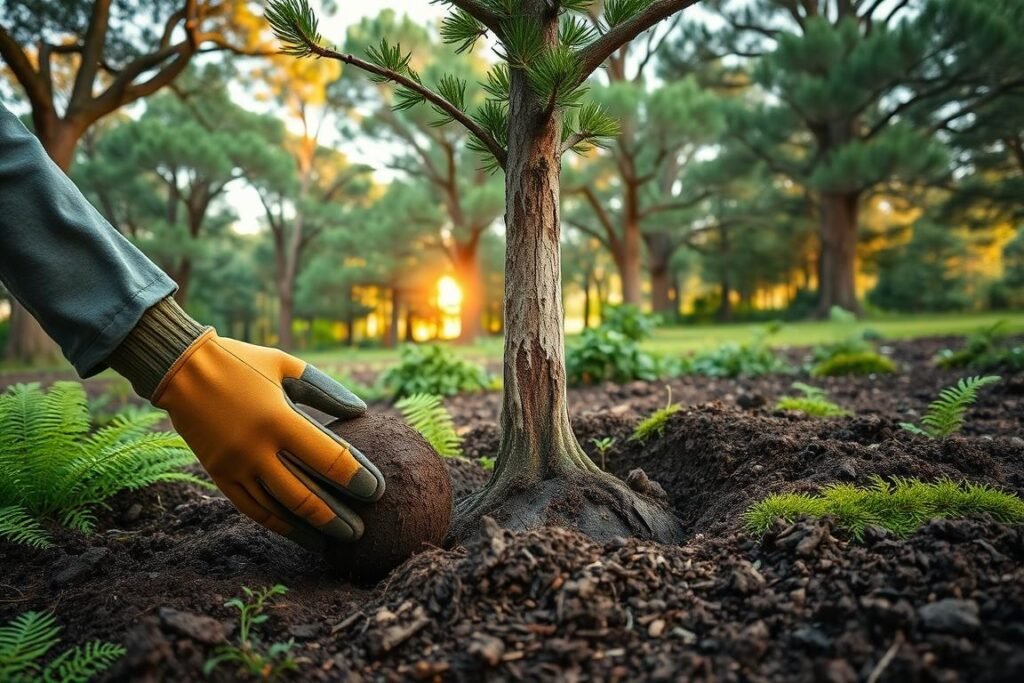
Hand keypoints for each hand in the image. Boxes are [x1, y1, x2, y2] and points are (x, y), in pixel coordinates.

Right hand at [152, 330, 384, 550]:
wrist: (181, 369)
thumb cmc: (243, 363)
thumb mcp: (287, 367)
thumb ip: (327, 390)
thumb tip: (361, 411)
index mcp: (278, 419)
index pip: (327, 458)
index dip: (355, 477)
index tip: (376, 490)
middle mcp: (255, 449)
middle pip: (304, 495)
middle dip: (337, 516)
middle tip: (362, 531)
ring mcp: (235, 466)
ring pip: (278, 510)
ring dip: (310, 529)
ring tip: (338, 541)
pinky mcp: (219, 475)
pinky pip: (253, 509)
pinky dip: (279, 525)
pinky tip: (302, 534)